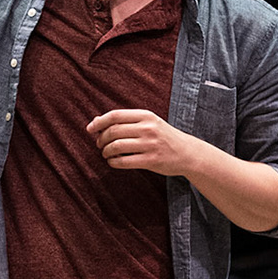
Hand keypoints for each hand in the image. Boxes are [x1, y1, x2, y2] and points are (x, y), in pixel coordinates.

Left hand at [86, 108, 202, 178]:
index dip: (99, 122)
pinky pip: (123, 161)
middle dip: (101, 139)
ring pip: (115, 146)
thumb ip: (124, 121)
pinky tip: (113, 161)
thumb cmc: (162, 136)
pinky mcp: (151, 160)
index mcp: (146, 115)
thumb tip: (96, 121)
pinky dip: (113, 162)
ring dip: (105, 151)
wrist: (187, 152)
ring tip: (106, 153)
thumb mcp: (148, 122)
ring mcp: (150, 144)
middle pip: (113, 131)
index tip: (90, 129)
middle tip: (100, 145)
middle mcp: (148, 128)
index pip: (115, 116)